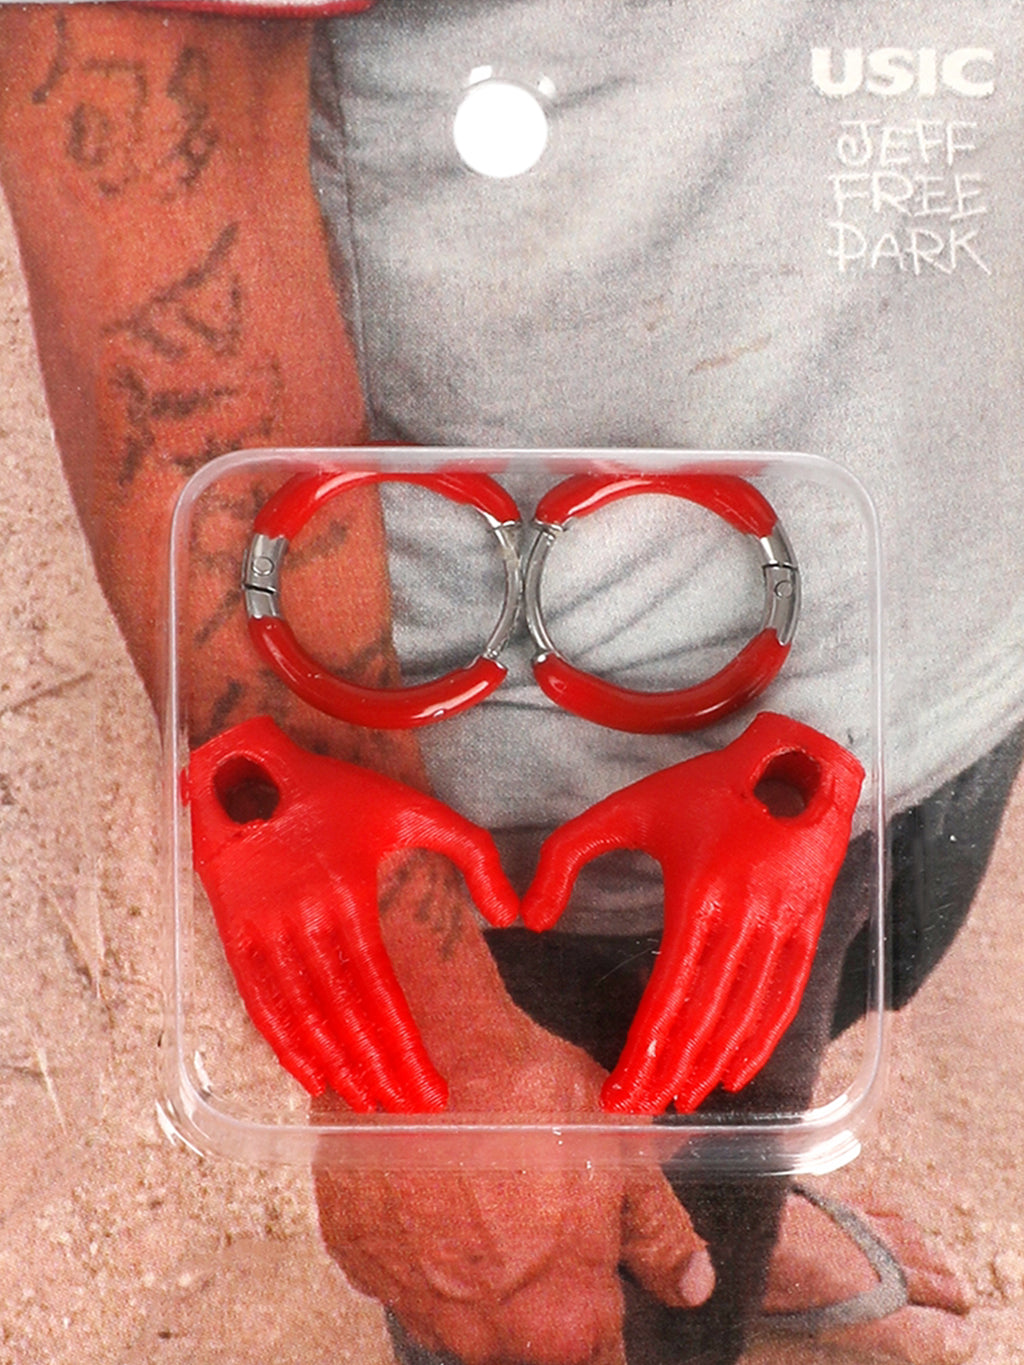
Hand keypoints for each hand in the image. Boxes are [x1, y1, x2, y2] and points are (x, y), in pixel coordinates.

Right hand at [186, 715, 517, 1111]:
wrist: (250, 767)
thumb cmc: (340, 791)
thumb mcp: (415, 807)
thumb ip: (474, 853)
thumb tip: (511, 917)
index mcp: (348, 894)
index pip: (381, 994)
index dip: (405, 1049)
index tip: (433, 1090)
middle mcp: (301, 917)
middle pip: (344, 1016)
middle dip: (379, 1071)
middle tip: (409, 1111)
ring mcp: (261, 928)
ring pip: (301, 1017)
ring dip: (335, 1067)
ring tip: (368, 1102)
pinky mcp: (233, 931)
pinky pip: (258, 1001)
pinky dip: (282, 1045)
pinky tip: (310, 1075)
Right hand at [314, 1013, 714, 1364]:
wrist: (420, 1041)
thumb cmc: (525, 1094)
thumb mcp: (622, 1152)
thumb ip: (659, 1232)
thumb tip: (692, 1284)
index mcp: (561, 1320)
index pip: (598, 1356)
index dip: (602, 1313)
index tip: (595, 1274)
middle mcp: (481, 1334)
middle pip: (523, 1337)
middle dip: (537, 1287)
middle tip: (535, 1205)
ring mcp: (409, 1300)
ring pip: (456, 1308)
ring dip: (472, 1267)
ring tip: (479, 1186)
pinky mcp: (355, 1258)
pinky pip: (398, 1268)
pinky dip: (415, 1238)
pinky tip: (428, 1180)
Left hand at [521, 712, 863, 1113]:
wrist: (792, 760)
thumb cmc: (700, 787)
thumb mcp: (625, 808)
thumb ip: (566, 855)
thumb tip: (531, 921)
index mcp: (699, 892)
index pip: (668, 992)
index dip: (643, 1049)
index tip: (617, 1093)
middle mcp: (747, 913)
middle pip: (706, 1014)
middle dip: (671, 1070)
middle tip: (640, 1108)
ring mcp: (785, 921)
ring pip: (746, 1013)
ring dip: (714, 1063)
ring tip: (681, 1098)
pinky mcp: (809, 923)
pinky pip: (787, 995)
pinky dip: (763, 1040)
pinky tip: (737, 1071)